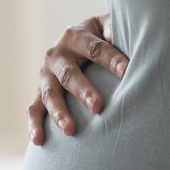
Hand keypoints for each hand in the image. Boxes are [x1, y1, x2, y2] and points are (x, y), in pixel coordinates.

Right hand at [28, 14, 128, 144]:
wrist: (77, 39)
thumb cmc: (102, 38)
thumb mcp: (109, 28)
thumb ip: (118, 32)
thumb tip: (136, 41)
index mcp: (77, 36)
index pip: (96, 49)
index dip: (111, 60)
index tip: (127, 71)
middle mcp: (57, 54)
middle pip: (69, 74)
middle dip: (83, 91)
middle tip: (98, 106)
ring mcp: (45, 74)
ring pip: (49, 94)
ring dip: (59, 112)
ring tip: (71, 130)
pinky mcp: (39, 91)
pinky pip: (34, 108)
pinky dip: (34, 124)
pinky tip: (39, 141)